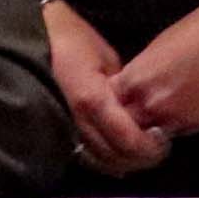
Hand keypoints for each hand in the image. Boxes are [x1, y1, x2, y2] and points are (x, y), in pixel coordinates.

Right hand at [42, 0, 171, 176]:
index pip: (128, 139)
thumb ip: (122, 88)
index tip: (164, 140)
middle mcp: (77, 120)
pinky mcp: (55, 129)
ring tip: (138, 151)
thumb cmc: (72, 38)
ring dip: (122, 161)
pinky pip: (83, 154)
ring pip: (98, 161)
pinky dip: (103, 159)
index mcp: (92, 99)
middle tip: (157, 148)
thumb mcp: (106, 57)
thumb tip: (137, 109)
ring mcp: (63, 127)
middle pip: (114, 156)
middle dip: (140, 158)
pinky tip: (116, 155)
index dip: (150, 147)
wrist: (34, 36)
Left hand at [109, 0, 198, 145]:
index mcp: (136, 81)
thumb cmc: (198, 31)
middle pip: (128, 126)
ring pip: (154, 136)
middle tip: (136, 115)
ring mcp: (178, 118)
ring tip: (161, 114)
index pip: (109, 105)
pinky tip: (185, 111)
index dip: (112, 105)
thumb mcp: (156, 49)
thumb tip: (132, 90)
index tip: (117, 103)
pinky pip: (180, 134)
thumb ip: (141, 75)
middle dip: (130, 122)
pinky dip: (177, 127)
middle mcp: (152, 104)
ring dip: (154, 128)